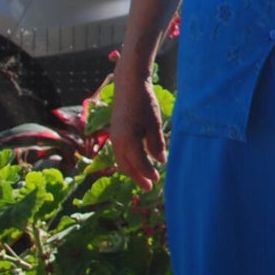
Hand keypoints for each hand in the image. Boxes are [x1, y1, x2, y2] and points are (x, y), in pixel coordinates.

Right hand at [108, 72, 165, 188]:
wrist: (128, 86)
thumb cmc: (144, 102)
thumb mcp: (154, 122)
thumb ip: (156, 143)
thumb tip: (160, 161)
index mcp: (127, 139)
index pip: (138, 163)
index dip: (147, 173)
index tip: (157, 180)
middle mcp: (117, 141)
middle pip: (126, 166)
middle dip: (138, 177)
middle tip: (149, 187)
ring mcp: (114, 138)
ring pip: (121, 161)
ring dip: (132, 171)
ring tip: (143, 179)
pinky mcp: (115, 134)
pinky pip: (120, 154)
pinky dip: (128, 162)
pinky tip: (137, 164)